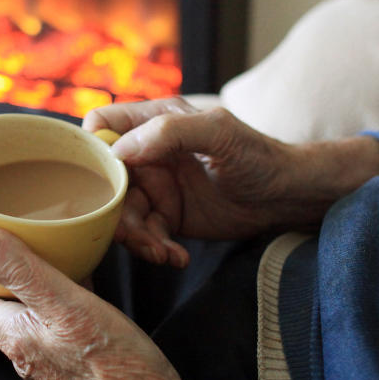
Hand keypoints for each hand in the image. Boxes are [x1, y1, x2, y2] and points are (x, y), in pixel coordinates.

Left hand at [0, 226, 219, 379]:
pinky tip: (86, 282)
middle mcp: (27, 354)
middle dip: (1, 271)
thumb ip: (21, 273)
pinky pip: (58, 324)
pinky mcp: (78, 367)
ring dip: (34, 282)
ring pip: (29, 315)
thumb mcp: (67, 307)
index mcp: (14, 338)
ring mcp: (52, 363)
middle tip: (17, 238)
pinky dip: (63, 297)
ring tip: (51, 251)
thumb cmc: (116, 369)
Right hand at [84, 98, 378, 266]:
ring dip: (137, 239)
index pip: (101, 126)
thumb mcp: (218, 133)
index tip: (99, 179)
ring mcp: (157, 187)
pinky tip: (177, 257)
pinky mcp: (168, 217)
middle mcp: (148, 153)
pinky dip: (156, 250)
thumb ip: (170, 132)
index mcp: (153, 121)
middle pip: (106, 181)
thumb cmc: (258, 155)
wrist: (287, 197)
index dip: (91, 150)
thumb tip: (119, 150)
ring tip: (163, 253)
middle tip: (136, 234)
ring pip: (122, 214)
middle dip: (115, 211)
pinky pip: (145, 236)